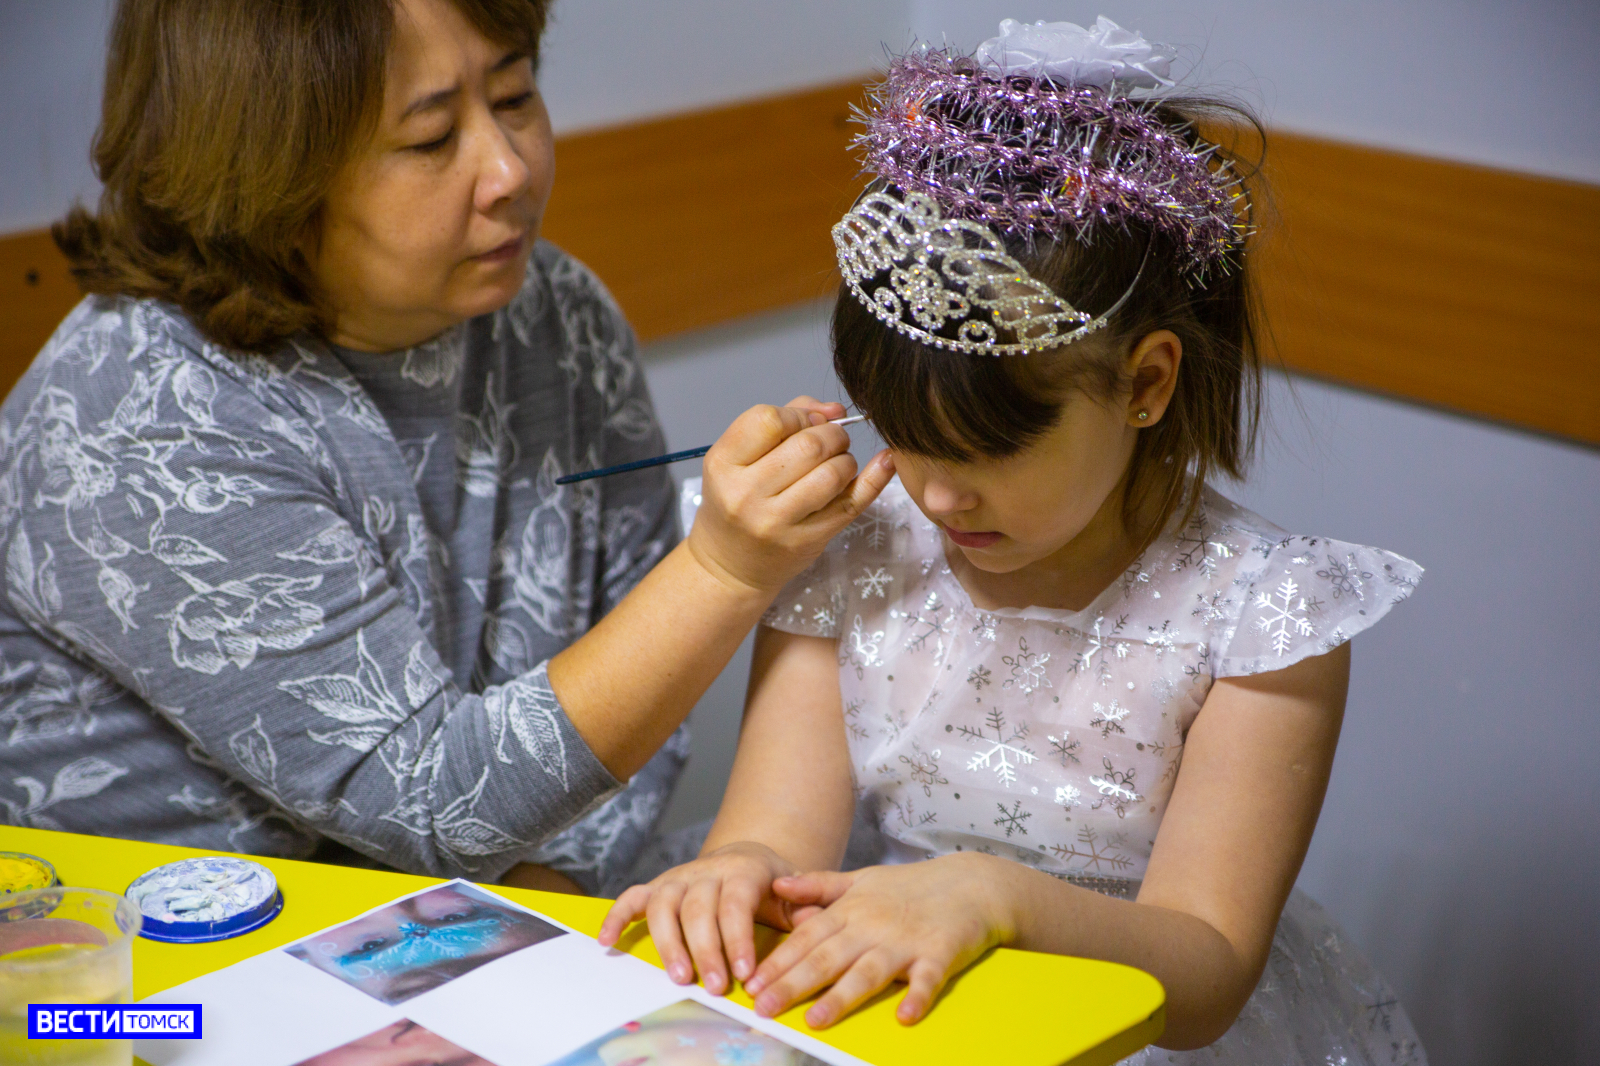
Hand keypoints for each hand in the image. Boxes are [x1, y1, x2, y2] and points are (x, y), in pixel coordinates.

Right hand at [597, 842, 815, 995]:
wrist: (748, 858)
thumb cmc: (772, 886)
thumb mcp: (795, 894)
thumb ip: (805, 908)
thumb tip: (815, 922)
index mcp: (744, 870)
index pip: (736, 903)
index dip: (738, 938)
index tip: (744, 972)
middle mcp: (706, 871)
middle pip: (699, 909)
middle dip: (706, 950)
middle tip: (714, 986)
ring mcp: (678, 878)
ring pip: (665, 905)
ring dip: (668, 943)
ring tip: (680, 977)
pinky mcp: (657, 887)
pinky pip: (632, 898)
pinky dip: (617, 916)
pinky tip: (608, 942)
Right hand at [688, 397, 892, 593]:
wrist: (730, 565)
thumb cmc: (736, 501)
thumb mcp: (740, 458)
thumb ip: (787, 422)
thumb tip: (835, 410)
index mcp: (723, 464)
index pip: (768, 420)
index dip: (797, 415)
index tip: (806, 423)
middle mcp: (745, 494)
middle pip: (807, 445)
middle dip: (831, 435)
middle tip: (832, 442)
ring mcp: (776, 522)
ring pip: (832, 473)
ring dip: (845, 460)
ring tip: (838, 464)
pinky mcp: (806, 541)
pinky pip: (851, 504)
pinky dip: (875, 479)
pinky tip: (885, 462)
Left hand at [745, 853, 1016, 1026]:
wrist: (970, 883)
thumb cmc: (910, 887)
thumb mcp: (861, 879)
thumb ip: (818, 886)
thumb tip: (777, 886)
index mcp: (851, 910)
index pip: (807, 938)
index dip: (778, 961)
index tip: (750, 984)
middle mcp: (872, 926)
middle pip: (828, 958)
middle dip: (794, 984)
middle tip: (764, 1007)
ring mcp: (905, 941)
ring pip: (868, 972)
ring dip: (842, 996)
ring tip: (816, 1019)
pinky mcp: (939, 954)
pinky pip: (927, 979)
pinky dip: (917, 997)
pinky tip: (904, 1016)